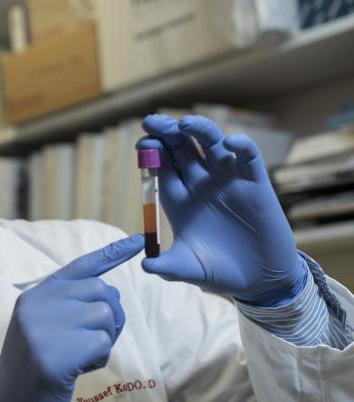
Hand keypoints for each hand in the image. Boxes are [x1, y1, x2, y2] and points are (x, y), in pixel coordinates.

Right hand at [0, 234, 143, 401]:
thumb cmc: (33, 373)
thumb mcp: (43, 330)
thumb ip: (68, 307)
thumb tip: (109, 292)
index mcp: (34, 296)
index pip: (80, 266)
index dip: (112, 253)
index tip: (139, 242)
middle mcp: (36, 304)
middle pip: (100, 290)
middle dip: (111, 315)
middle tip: (97, 341)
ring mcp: (42, 328)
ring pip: (104, 314)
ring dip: (105, 338)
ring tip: (83, 357)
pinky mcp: (54, 355)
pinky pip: (102, 342)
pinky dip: (100, 358)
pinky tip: (79, 370)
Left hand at [138, 114, 305, 303]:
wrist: (259, 280)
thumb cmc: (220, 272)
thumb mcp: (190, 269)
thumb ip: (168, 266)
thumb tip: (145, 265)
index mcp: (180, 200)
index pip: (162, 168)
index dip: (152, 153)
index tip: (143, 144)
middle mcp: (201, 184)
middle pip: (181, 149)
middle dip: (167, 133)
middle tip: (153, 122)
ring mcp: (227, 181)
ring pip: (211, 144)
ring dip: (199, 130)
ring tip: (184, 124)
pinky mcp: (255, 184)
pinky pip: (248, 157)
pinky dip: (241, 145)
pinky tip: (231, 143)